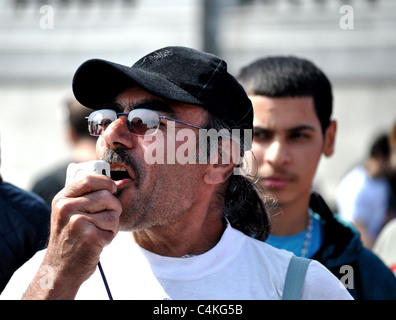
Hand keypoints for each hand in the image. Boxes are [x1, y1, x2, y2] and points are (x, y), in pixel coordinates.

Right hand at [23, 175, 121, 299]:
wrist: (60, 269)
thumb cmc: (70, 239)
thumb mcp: (67, 214)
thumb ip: (84, 197)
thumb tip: (113, 182)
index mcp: (62, 199)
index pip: (89, 180)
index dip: (106, 182)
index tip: (113, 188)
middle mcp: (67, 208)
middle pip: (106, 195)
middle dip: (113, 207)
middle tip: (106, 218)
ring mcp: (78, 223)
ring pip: (113, 213)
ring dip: (112, 224)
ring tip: (98, 232)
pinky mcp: (90, 237)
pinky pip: (113, 228)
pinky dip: (110, 236)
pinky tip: (97, 242)